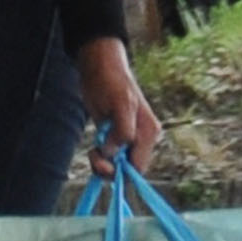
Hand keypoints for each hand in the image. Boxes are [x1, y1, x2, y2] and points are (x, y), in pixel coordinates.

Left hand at [76, 35, 161, 175]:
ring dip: (104, 164)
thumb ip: (123, 130)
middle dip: (111, 168)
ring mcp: (129, 138)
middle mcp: (142, 138)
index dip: (122, 172)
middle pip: (130, 169)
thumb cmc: (111, 82)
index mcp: (148, 132)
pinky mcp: (115, 136)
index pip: (140, 166)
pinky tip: (94, 149)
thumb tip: (115, 152)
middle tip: (94, 155)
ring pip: (119, 164)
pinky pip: (111, 156)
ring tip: (93, 152)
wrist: (100, 69)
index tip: (103, 165)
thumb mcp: (120, 104)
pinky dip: (101, 157)